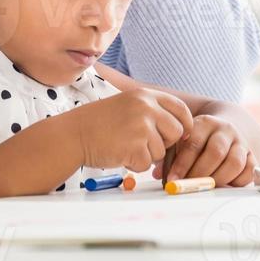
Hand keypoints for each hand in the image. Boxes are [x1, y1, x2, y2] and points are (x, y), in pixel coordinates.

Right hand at [73, 89, 192, 173]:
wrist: (74, 133)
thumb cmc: (100, 123)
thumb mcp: (128, 105)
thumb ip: (152, 111)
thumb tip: (182, 129)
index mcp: (145, 95)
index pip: (180, 108)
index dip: (185, 124)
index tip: (181, 134)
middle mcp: (146, 108)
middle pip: (176, 132)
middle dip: (165, 143)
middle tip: (144, 143)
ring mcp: (141, 127)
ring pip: (161, 151)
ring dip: (146, 155)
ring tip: (124, 145)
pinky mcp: (135, 147)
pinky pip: (147, 164)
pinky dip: (135, 164)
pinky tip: (120, 154)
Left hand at [160, 114, 256, 186]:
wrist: (227, 128)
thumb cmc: (199, 139)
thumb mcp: (183, 139)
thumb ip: (170, 156)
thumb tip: (158, 176)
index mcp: (205, 123)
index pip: (193, 144)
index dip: (182, 164)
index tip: (172, 180)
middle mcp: (225, 130)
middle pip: (215, 152)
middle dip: (200, 174)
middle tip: (189, 186)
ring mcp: (241, 142)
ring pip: (234, 162)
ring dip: (218, 179)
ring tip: (205, 187)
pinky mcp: (252, 155)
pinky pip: (248, 171)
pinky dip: (236, 182)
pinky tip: (224, 185)